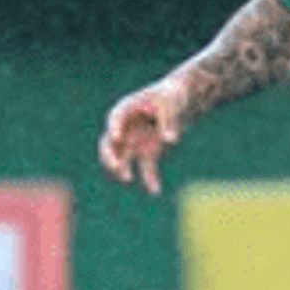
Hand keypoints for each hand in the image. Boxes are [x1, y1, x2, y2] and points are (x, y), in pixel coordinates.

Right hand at [97, 77, 188, 195]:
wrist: (180, 104)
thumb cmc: (172, 98)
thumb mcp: (173, 106)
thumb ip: (169, 122)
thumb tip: (170, 140)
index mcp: (127, 109)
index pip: (116, 117)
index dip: (115, 127)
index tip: (117, 138)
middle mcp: (125, 127)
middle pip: (109, 143)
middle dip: (109, 156)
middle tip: (115, 166)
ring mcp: (134, 142)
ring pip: (122, 159)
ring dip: (122, 170)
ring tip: (127, 178)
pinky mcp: (147, 153)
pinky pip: (145, 168)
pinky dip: (149, 179)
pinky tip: (156, 191)